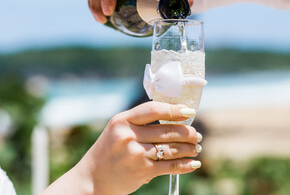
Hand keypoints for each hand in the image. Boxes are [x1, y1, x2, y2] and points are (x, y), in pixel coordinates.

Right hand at [42, 101, 201, 194]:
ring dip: (189, 148)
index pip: (154, 110)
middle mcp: (128, 135)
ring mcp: (135, 154)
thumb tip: (174, 117)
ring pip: (171, 148)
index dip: (174, 110)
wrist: (92, 179)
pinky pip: (170, 166)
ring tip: (196, 148)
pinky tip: (193, 163)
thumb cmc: (109, 151)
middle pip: (167, 130)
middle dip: (188, 132)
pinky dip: (185, 165)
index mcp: (122, 120)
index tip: (189, 111)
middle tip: (196, 135)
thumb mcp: (118, 129)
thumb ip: (140, 122)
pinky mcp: (142, 171)